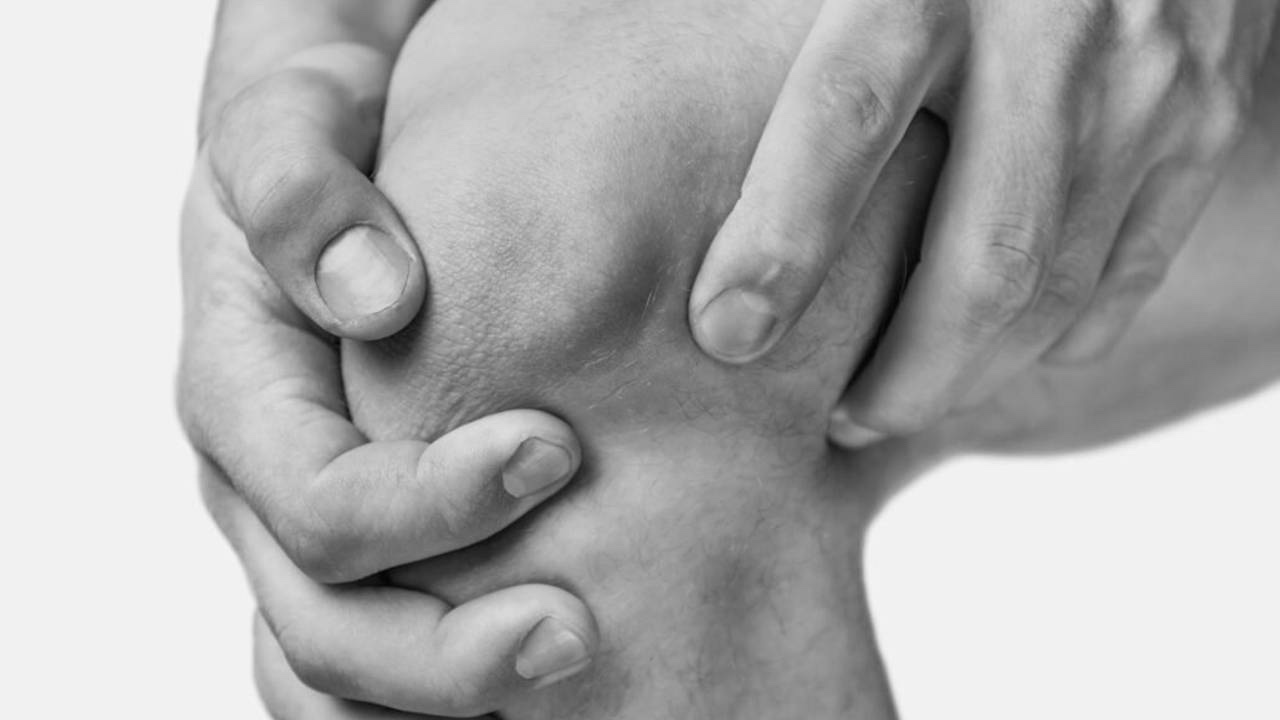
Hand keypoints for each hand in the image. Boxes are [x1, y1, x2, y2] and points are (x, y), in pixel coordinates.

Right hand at [180, 38, 596, 715]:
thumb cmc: (320, 136)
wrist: (323, 159)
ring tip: (571, 666)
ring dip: (445, 702)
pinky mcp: (355, 543)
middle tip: (579, 629)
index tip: (557, 447)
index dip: (437, 503)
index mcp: (240, 396)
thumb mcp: (292, 117)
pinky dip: (440, 698)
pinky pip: (369, 667)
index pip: (324, 504)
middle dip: (450, 653)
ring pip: (334, 677)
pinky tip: (532, 690)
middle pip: (324, 629)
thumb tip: (378, 300)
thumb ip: (304, 189)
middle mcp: (258, 487)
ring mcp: (298, 529)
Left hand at [687, 0, 1277, 444]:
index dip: (782, 244)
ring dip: (969, 375)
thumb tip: (691, 123)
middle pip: (980, 258)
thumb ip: (795, 40)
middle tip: (837, 419)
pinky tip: (996, 359)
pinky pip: (1131, 268)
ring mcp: (1152, 80)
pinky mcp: (1213, 116)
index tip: (726, 333)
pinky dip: (1060, 338)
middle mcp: (1052, 28)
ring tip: (895, 404)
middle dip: (901, 373)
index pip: (844, 120)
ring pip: (1057, 285)